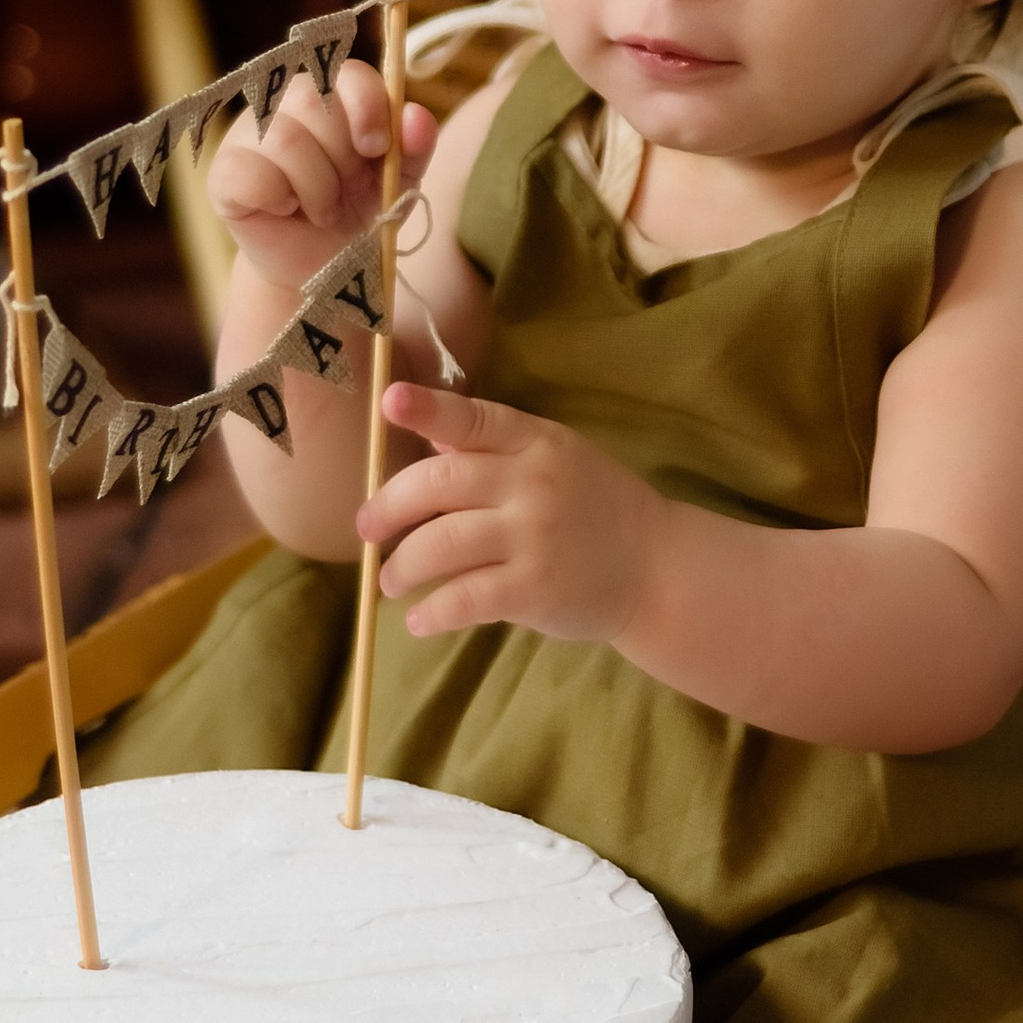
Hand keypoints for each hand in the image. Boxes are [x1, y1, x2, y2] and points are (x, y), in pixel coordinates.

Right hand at [208, 59, 435, 287]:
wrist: (326, 266)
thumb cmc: (361, 211)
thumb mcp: (399, 181)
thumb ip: (413, 146)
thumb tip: (416, 115)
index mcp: (330, 93)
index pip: (347, 72)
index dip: (367, 108)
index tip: (375, 148)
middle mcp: (284, 101)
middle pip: (314, 101)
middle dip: (343, 159)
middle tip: (347, 191)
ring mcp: (248, 133)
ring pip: (285, 138)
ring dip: (318, 187)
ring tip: (324, 209)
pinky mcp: (224, 172)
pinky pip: (250, 173)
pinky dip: (279, 199)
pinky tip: (285, 209)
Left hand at [359, 382, 661, 642]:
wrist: (656, 566)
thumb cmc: (595, 507)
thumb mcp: (557, 459)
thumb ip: (496, 448)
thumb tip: (430, 435)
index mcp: (536, 442)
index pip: (473, 418)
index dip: (428, 408)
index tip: (389, 402)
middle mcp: (533, 482)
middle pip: (440, 482)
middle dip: (388, 507)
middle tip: (366, 530)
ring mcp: (534, 536)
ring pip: (441, 544)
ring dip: (402, 567)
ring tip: (391, 581)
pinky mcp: (535, 589)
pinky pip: (464, 598)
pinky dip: (432, 612)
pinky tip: (420, 621)